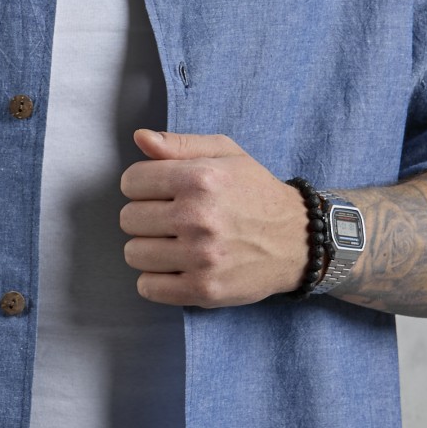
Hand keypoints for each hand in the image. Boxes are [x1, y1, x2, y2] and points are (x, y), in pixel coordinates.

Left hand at [119, 127, 308, 305]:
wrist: (298, 240)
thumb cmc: (256, 193)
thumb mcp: (225, 154)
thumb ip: (179, 144)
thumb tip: (140, 138)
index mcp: (200, 179)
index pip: (132, 181)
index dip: (143, 186)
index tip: (162, 193)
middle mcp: (198, 217)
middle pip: (128, 219)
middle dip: (145, 217)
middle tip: (172, 220)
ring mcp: (201, 257)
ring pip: (134, 253)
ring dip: (149, 249)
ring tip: (174, 244)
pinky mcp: (204, 289)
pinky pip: (148, 287)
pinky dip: (155, 280)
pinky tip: (176, 268)